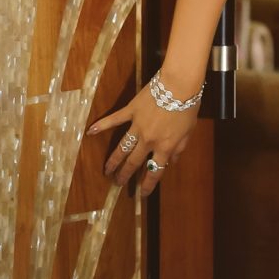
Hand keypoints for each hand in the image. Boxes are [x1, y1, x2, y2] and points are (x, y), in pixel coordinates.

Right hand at [84, 72, 200, 197]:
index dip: (148, 184)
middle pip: (134, 162)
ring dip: (114, 160)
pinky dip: (102, 125)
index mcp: (164, 146)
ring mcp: (137, 126)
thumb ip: (179, 147)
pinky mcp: (131, 111)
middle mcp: (148, 140)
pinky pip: (115, 120)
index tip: (142, 194)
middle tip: (118, 183)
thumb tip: (171, 161)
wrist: (179, 85)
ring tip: (106, 170)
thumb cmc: (188, 107)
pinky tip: (90, 131)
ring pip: (123, 147)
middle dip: (125, 174)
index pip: (155, 170)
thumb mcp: (189, 131)